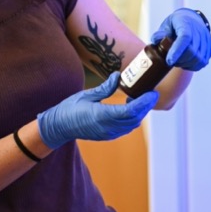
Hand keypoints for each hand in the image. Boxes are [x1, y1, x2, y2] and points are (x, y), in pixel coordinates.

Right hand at [37, 73, 157, 147]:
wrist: (58, 127)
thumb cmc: (69, 109)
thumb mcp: (86, 95)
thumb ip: (104, 88)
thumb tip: (118, 76)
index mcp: (102, 116)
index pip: (130, 111)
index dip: (144, 103)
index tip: (152, 93)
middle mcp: (107, 127)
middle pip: (135, 118)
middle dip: (146, 106)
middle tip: (151, 93)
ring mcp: (108, 133)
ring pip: (132, 124)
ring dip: (140, 112)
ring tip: (142, 98)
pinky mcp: (107, 135)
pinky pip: (126, 127)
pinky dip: (133, 118)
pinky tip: (131, 107)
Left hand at [151, 8, 210, 70]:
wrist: (192, 19)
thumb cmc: (176, 24)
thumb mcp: (166, 24)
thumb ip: (159, 33)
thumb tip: (156, 40)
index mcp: (186, 23)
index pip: (185, 38)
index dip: (177, 51)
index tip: (169, 61)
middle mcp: (199, 31)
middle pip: (192, 51)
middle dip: (180, 60)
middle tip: (171, 61)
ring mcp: (206, 39)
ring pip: (199, 59)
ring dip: (187, 64)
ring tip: (179, 62)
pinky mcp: (210, 47)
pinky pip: (203, 61)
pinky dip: (194, 66)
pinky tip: (187, 64)